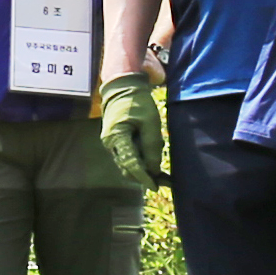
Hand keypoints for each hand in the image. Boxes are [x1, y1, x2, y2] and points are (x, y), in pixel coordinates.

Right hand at [100, 71, 169, 188]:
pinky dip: (140, 162)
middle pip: (127, 168)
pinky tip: (154, 164)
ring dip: (144, 171)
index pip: (130, 163)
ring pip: (127, 165)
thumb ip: (152, 146)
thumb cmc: (138, 102)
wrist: (122, 88)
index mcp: (117, 137)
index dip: (144, 177)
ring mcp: (111, 144)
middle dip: (145, 177)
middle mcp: (110, 144)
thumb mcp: (150, 122)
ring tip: (163, 176)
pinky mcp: (116, 142)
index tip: (156, 186)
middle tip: (165, 182)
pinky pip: (128, 157)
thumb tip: (154, 169)